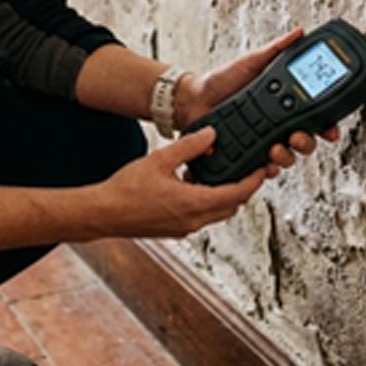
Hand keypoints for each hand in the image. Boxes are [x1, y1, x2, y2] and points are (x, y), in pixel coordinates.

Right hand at [95, 127, 266, 237]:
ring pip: (218, 213)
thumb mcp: (160, 159)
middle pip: (232, 206)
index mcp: (194, 203)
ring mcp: (185, 228)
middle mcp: (194, 220)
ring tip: (221, 173)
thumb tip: (211, 134)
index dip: (253, 181)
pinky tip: (194, 185)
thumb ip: (189, 146)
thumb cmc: (126, 189)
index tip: (262, 169)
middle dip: (243, 188)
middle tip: (247, 169)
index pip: (237, 194)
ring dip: (224, 196)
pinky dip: (207, 202)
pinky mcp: (176, 230)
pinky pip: (202, 216)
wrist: (103, 213)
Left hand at [173, 28, 341, 175]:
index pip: (314, 118)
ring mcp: (262, 141)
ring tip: (275, 148)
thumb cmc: (222, 80)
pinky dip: (266, 169)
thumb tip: (299, 33)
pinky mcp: (246, 155)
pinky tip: (263, 164)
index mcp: (284, 104)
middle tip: (296, 136)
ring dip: (287, 156)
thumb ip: (276, 50)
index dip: (327, 126)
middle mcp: (277, 125)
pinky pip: (262, 169)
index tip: (330, 130)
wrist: (194, 98)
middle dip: (307, 143)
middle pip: (306, 142)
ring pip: (287, 158)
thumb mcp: (251, 61)